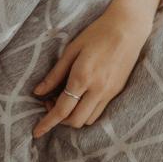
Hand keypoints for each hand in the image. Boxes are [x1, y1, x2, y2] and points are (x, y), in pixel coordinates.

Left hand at [31, 1, 152, 137]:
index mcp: (82, 77)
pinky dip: (85, 111)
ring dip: (72, 117)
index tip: (36, 132)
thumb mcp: (70, 51)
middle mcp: (97, 90)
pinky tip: (78, 97)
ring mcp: (110, 93)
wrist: (127, 29)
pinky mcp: (117, 92)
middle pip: (75, 120)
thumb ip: (54, 74)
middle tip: (49, 102)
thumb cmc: (95, 35)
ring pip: (88, 119)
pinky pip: (99, 112)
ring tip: (63, 98)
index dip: (47, 123)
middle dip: (59, 120)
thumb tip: (38, 92)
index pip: (62, 110)